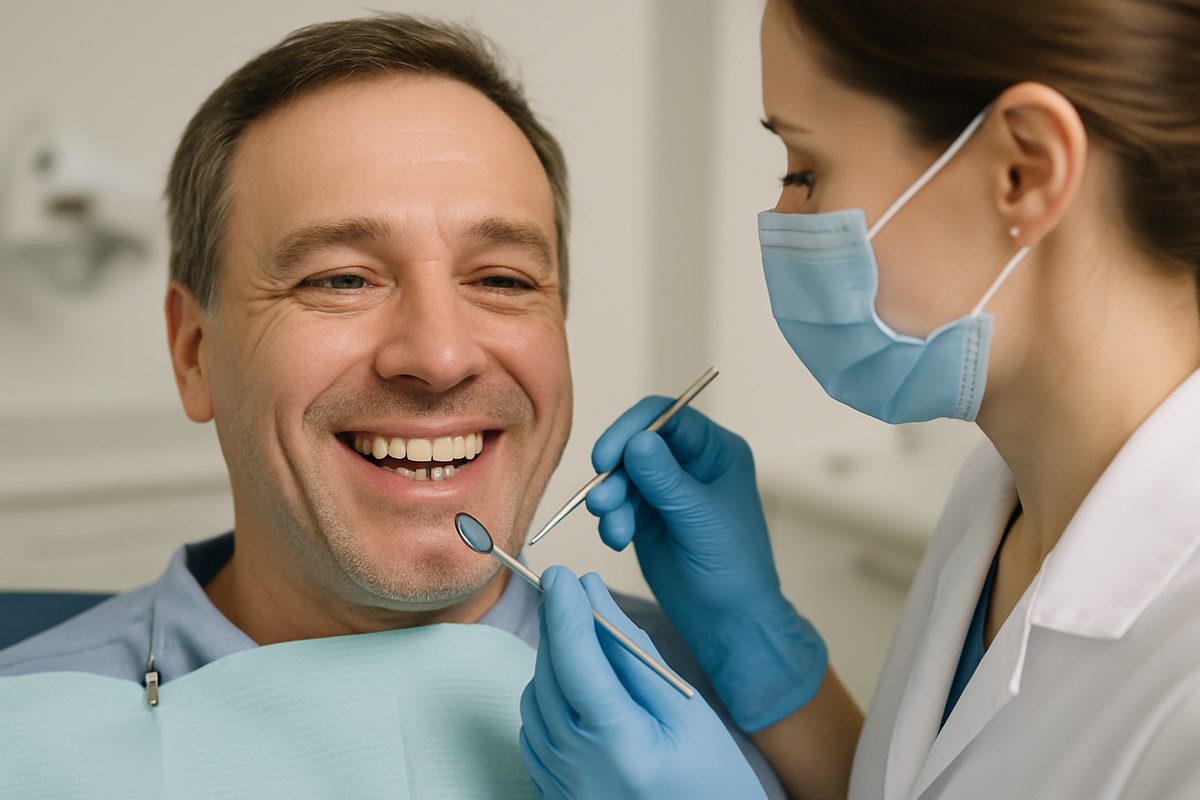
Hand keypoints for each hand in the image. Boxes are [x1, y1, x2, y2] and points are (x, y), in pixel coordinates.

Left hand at [520, 567, 767, 799]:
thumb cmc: (711, 778)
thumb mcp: (686, 709)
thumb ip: (636, 653)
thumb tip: (593, 596)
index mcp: (621, 744)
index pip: (576, 660)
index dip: (565, 609)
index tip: (562, 573)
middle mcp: (579, 768)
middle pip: (549, 673)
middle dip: (557, 625)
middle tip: (572, 591)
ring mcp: (559, 786)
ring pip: (533, 697)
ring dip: (552, 661)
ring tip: (588, 649)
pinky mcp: (551, 793)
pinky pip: (533, 729)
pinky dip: (548, 697)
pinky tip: (580, 692)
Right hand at [585, 398, 826, 730]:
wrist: (727, 620)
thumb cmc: (731, 565)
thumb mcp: (699, 516)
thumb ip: (665, 478)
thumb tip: (636, 440)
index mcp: (715, 451)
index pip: (666, 418)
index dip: (631, 429)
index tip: (604, 457)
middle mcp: (689, 464)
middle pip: (636, 445)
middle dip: (615, 473)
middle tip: (602, 503)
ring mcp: (665, 490)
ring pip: (621, 476)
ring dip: (611, 501)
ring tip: (616, 531)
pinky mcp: (645, 517)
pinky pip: (617, 505)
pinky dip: (612, 521)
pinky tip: (619, 541)